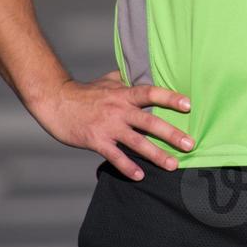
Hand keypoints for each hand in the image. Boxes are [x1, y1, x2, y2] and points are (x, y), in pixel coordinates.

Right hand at [29, 69, 194, 179]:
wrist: (56, 101)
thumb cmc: (85, 91)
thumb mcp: (109, 80)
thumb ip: (128, 80)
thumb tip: (145, 71)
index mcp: (124, 94)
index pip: (151, 93)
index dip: (170, 98)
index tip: (188, 105)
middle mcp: (119, 110)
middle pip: (150, 122)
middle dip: (172, 134)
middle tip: (190, 144)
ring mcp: (108, 127)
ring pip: (137, 142)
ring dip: (156, 155)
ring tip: (172, 165)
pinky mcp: (96, 141)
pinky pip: (115, 156)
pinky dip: (127, 166)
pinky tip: (140, 175)